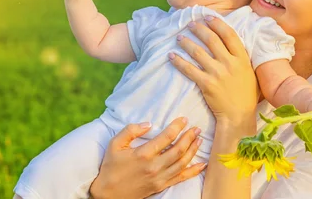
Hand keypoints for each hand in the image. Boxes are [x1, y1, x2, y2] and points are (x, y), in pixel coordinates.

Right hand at [89, 117, 205, 198]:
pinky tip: (202, 164)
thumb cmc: (111, 167)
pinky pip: (181, 178)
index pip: (166, 137)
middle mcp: (154, 166)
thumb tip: (148, 124)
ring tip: (199, 139)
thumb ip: (130, 131)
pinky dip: (194, 171)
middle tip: (197, 128)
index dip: (177, 127)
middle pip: (178, 150)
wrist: (109, 194)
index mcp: (143, 154)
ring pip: (182, 163)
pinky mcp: (161, 186)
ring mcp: (159, 178)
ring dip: (193, 150)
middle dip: (190, 137)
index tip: (184, 119)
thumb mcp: (114, 144)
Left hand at [169, 17, 257, 127]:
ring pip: (198, 52)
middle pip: (211, 40)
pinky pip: (189, 69)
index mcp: (242, 58)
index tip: (208, 17)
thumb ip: (240, 57)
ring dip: (187, 43)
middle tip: (190, 24)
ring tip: (179, 38)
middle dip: (199, 29)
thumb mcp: (249, 72)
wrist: (239, 116)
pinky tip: (171, 56)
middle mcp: (230, 63)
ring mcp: (218, 73)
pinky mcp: (206, 84)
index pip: (229, 34)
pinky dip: (179, 61)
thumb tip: (230, 42)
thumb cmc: (246, 95)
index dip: (217, 23)